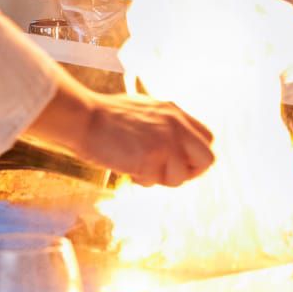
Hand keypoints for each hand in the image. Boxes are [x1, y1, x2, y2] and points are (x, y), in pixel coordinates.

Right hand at [27, 79, 214, 187]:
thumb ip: (166, 124)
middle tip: (167, 174)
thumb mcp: (147, 109)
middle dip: (190, 172)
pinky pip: (154, 182)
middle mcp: (177, 127)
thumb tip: (176, 144)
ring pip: (181, 177)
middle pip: (207, 160)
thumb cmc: (107, 115)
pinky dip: (141, 180)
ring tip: (141, 168)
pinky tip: (127, 168)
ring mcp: (166, 143)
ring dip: (161, 179)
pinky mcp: (150, 159)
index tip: (180, 162)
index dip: (196, 155)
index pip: (207, 138)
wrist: (85, 117)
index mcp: (177, 113)